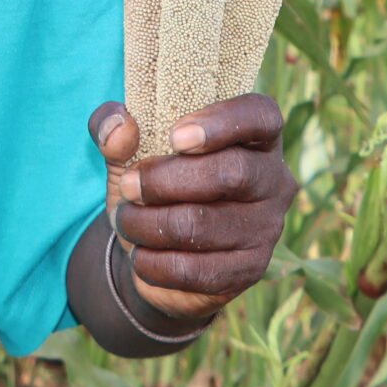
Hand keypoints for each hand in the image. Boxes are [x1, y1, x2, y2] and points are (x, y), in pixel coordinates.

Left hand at [90, 94, 294, 319]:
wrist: (159, 250)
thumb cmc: (153, 182)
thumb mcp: (128, 149)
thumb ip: (113, 126)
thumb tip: (119, 128)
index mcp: (255, 136)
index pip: (261, 116)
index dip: (223, 122)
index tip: (175, 137)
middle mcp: (273, 180)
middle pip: (230, 173)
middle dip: (164, 180)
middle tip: (128, 185)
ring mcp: (267, 228)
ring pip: (202, 225)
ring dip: (147, 223)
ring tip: (125, 219)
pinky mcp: (250, 270)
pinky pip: (196, 269)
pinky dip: (155, 262)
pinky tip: (139, 253)